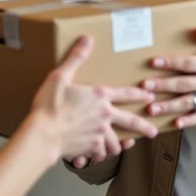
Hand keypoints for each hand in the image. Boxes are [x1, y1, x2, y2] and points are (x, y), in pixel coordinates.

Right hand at [30, 36, 158, 164]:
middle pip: (131, 122)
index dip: (140, 94)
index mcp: (100, 96)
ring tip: (123, 146)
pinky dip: (100, 155)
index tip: (150, 96)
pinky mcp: (90, 148)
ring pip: (116, 143)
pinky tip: (99, 156)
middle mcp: (104, 116)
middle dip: (143, 127)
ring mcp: (99, 134)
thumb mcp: (61, 76)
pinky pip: (100, 153)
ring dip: (119, 145)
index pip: (126, 94)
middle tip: (153, 131)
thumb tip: (87, 40)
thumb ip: (76, 58)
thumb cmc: (49, 106)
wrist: (43, 134)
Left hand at [141, 27, 195, 128]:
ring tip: (151, 108)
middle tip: (144, 86)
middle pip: (183, 84)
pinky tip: (174, 123)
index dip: (170, 63)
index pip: (187, 63)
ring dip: (168, 106)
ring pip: (188, 103)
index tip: (153, 62)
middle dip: (163, 85)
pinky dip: (188, 121)